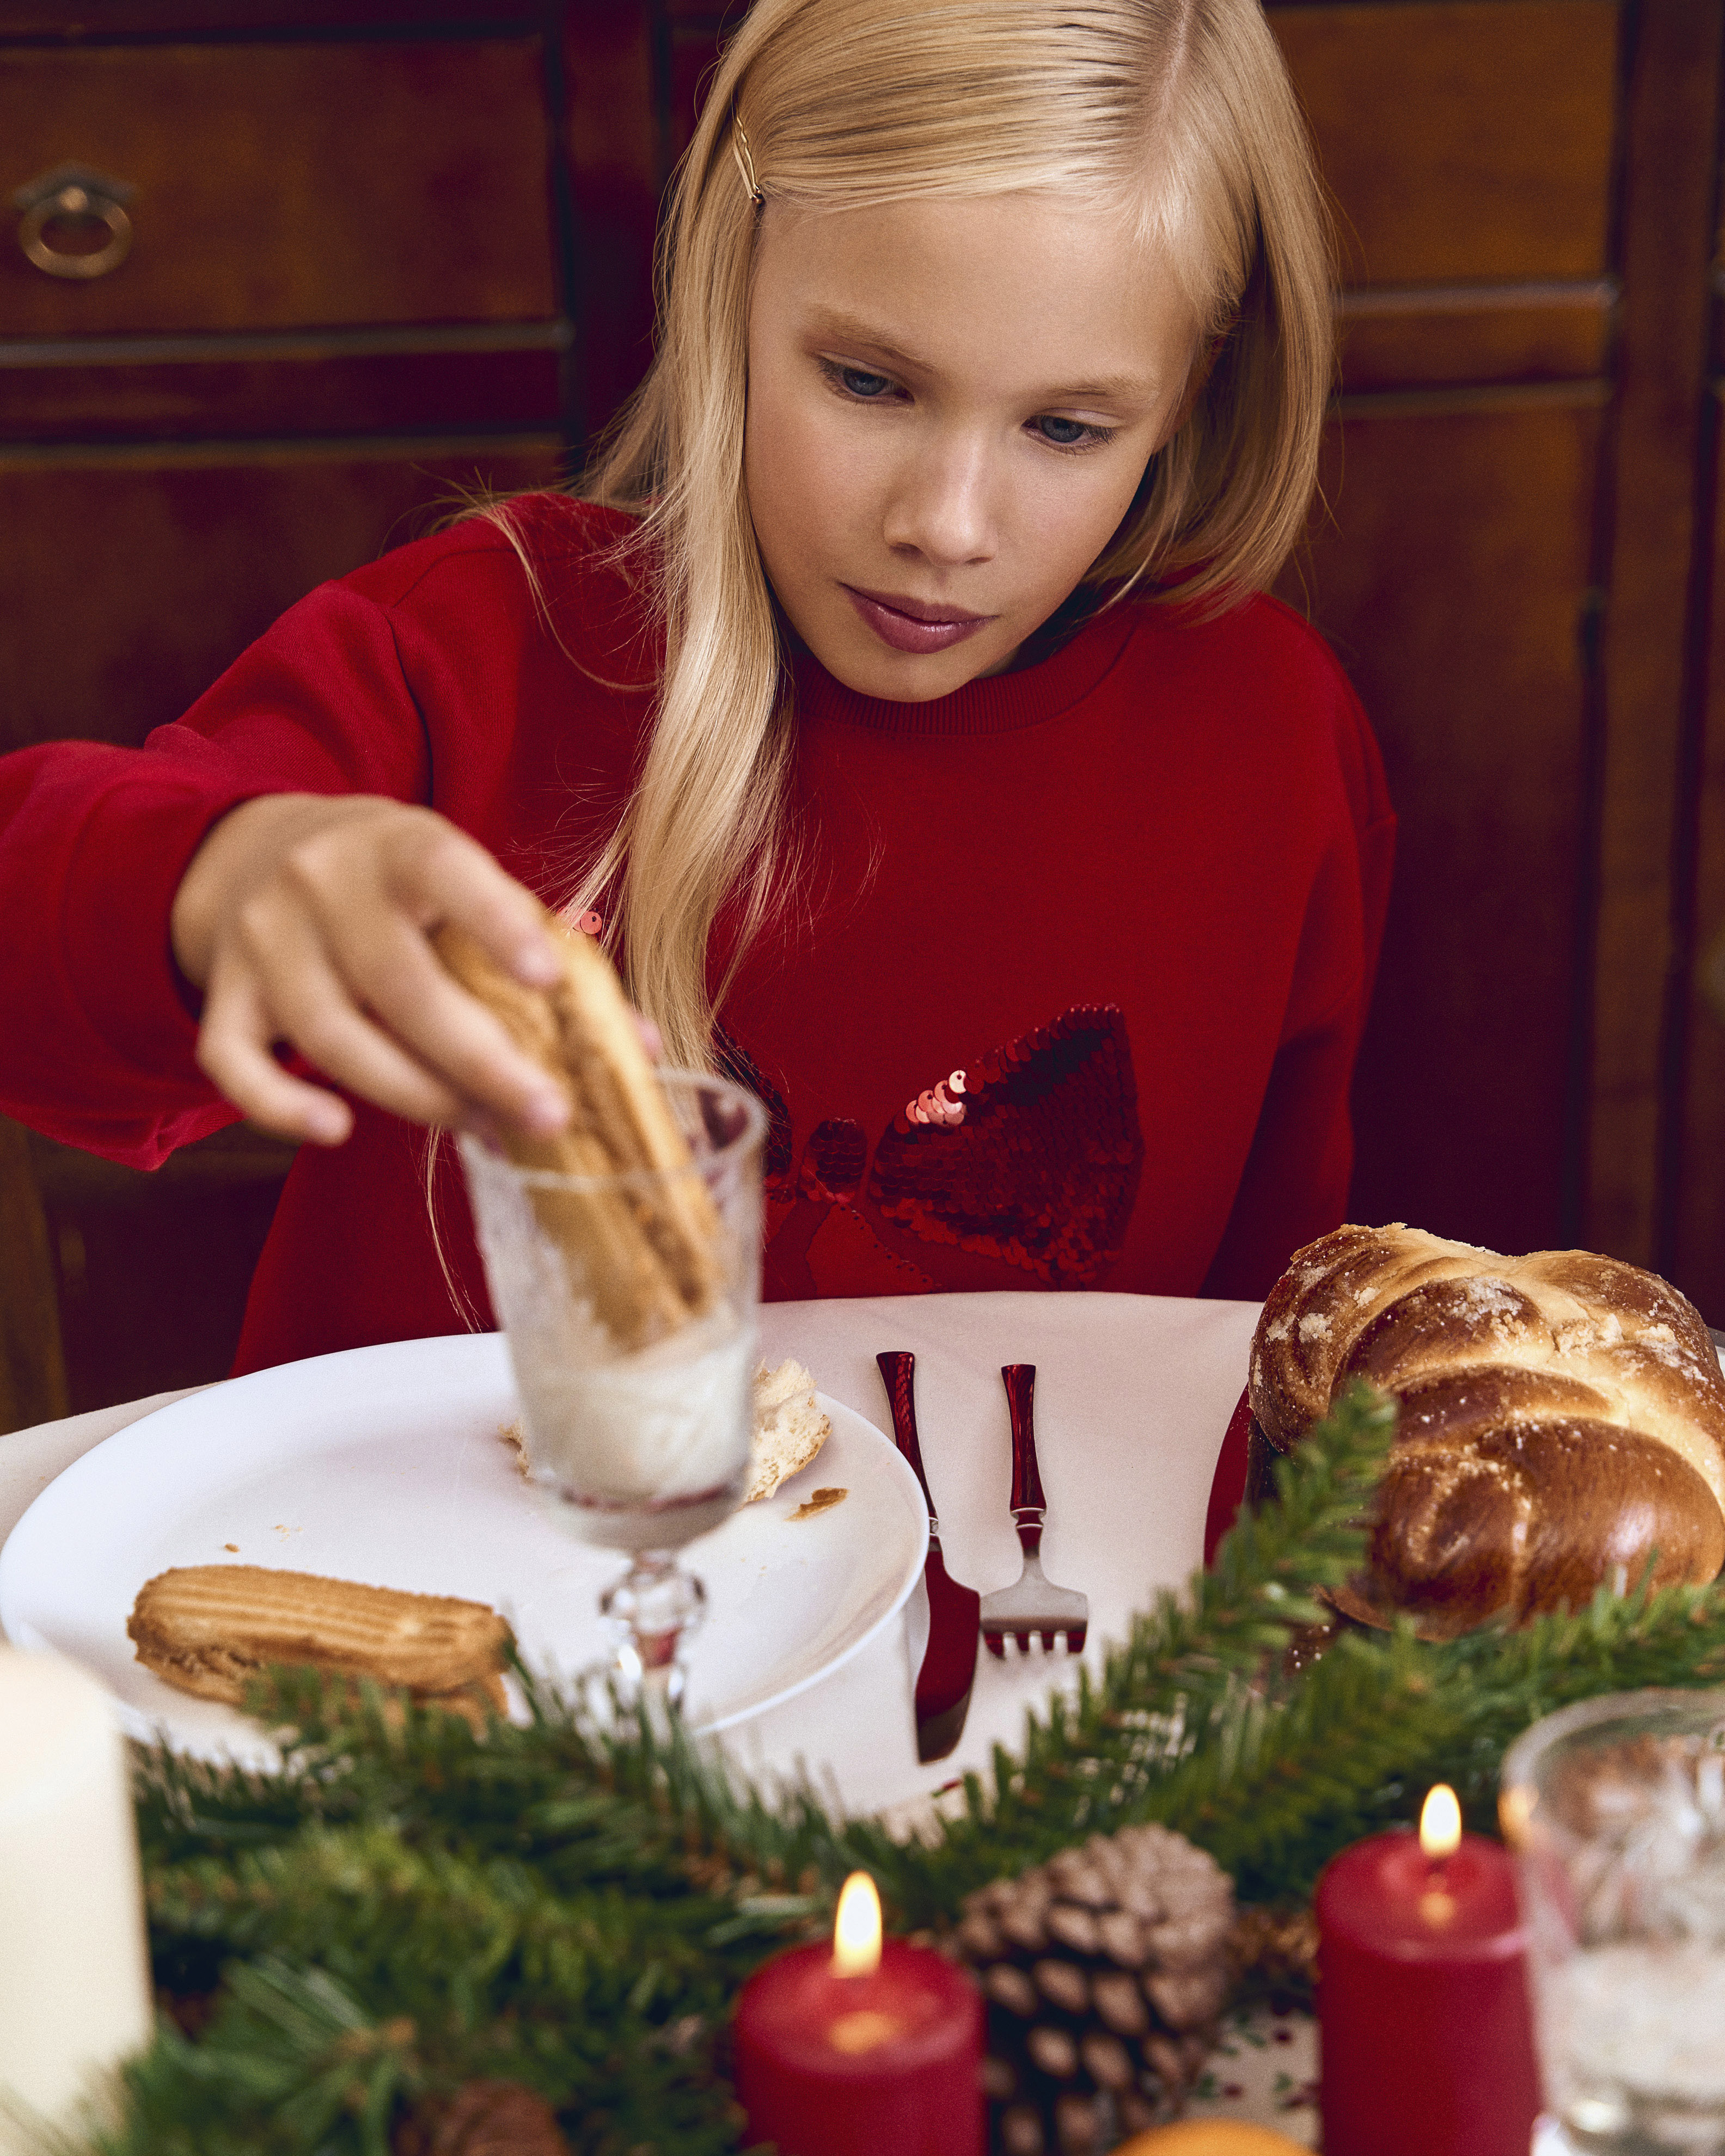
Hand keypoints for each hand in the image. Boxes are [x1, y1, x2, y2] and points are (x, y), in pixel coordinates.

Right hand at [170, 794, 574, 1146]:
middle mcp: (321, 884)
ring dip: (414, 1096)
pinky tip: (335, 1130)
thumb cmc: (396, 882)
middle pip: (399, 984)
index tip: (547, 977)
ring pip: (332, 1037)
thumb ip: (542, 952)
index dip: (497, 923)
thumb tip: (637, 1045)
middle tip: (549, 1114)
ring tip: (483, 1127)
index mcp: (398, 845)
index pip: (446, 872)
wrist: (261, 848)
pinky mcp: (226, 993)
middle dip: (480, 1060)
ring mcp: (264, 941)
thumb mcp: (462, 884)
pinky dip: (279, 1105)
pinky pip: (234, 1061)